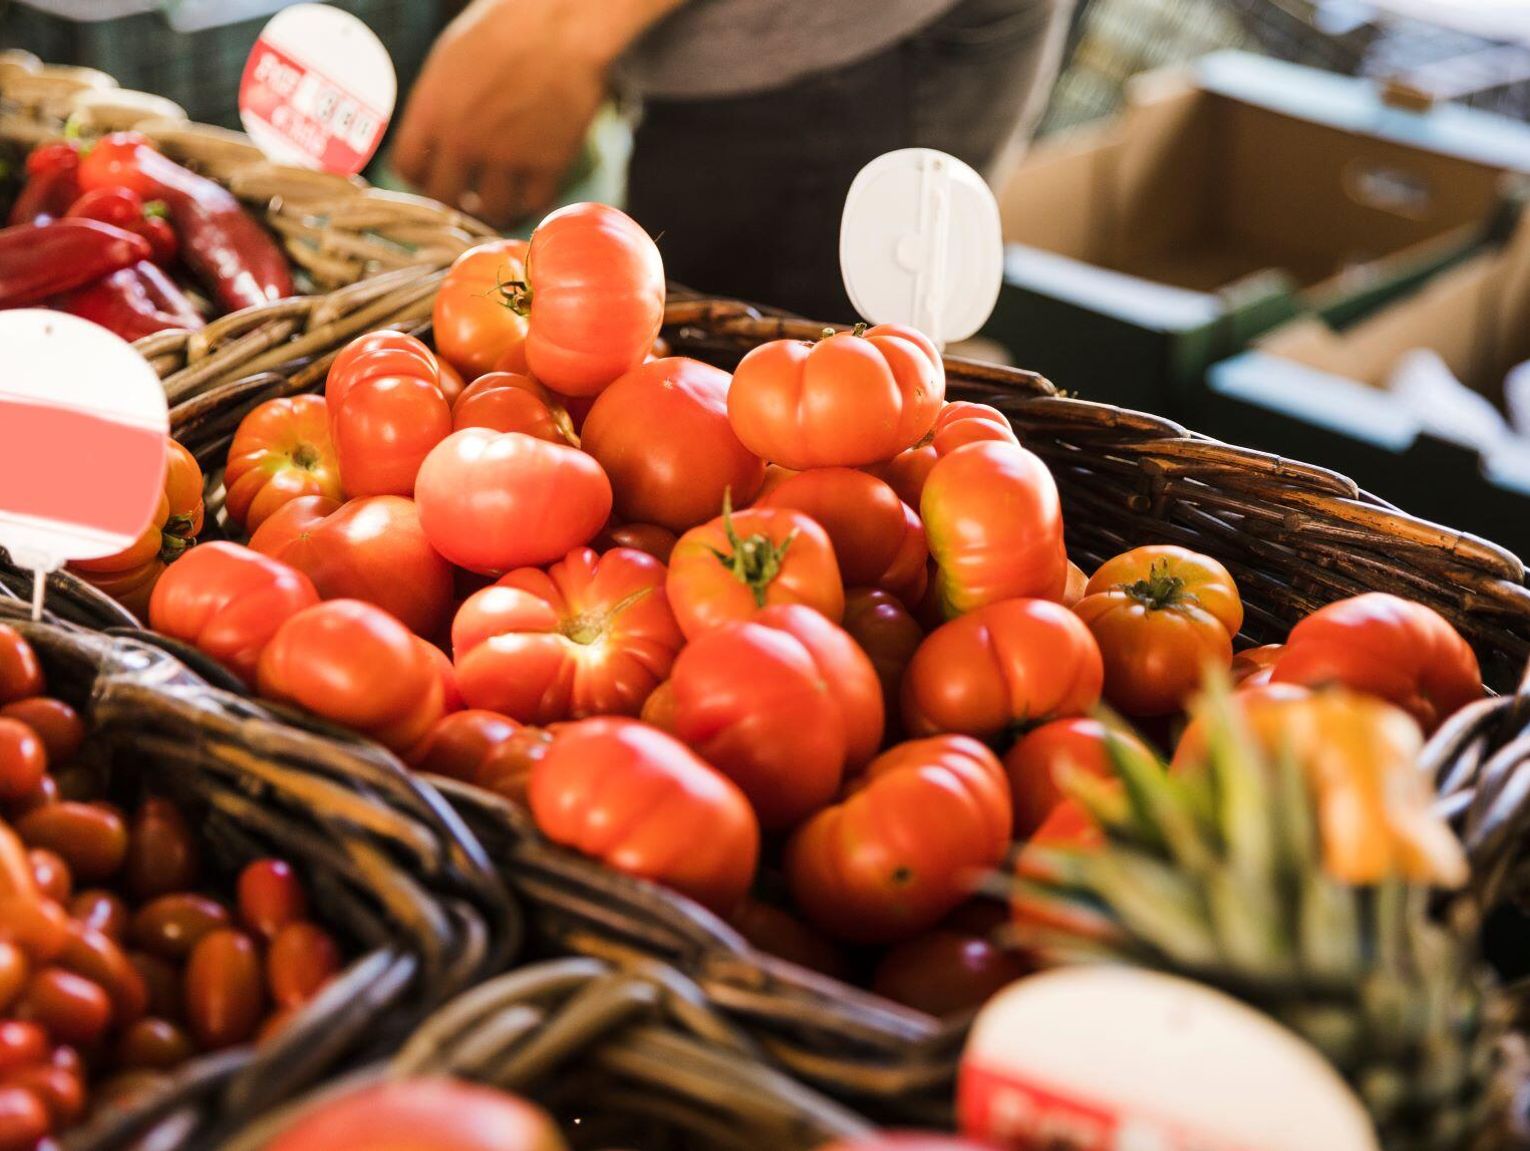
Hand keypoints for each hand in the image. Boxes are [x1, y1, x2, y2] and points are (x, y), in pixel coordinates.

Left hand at [394, 0, 615, 224]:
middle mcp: (464, 138)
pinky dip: (531, 202)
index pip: (407, 168)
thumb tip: (433, 138)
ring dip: (493, 207)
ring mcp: (507, 155)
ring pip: (491, 210)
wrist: (563, 21)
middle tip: (467, 196)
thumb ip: (437, 103)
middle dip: (453, 200)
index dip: (420, 177)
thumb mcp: (451, 59)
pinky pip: (534, 203)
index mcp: (432, 109)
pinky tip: (530, 190)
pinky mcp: (548, 163)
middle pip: (444, 199)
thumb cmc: (507, 27)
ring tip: (501, 197)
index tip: (434, 176)